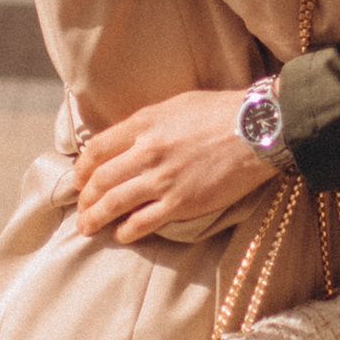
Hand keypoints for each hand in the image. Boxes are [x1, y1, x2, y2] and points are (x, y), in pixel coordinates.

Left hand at [73, 90, 271, 242]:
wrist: (259, 130)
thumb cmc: (222, 112)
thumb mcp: (176, 105)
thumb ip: (148, 123)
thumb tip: (129, 139)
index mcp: (143, 124)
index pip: (96, 150)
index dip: (82, 168)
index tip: (80, 180)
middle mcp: (147, 152)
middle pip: (100, 180)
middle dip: (85, 198)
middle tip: (81, 209)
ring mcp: (162, 180)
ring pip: (113, 203)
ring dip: (95, 218)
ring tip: (88, 227)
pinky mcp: (181, 203)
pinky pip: (142, 222)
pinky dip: (126, 231)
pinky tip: (121, 234)